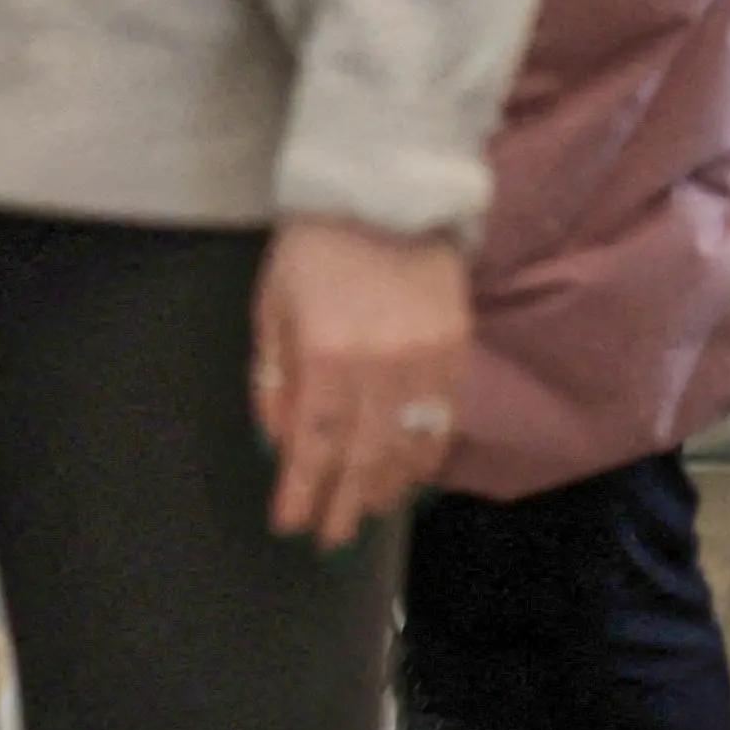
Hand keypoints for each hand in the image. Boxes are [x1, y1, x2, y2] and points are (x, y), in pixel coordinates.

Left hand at [251, 216, 470, 550]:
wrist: (387, 191)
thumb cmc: (314, 248)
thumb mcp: (272, 308)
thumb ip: (273, 379)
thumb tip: (279, 442)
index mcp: (326, 357)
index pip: (313, 446)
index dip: (302, 493)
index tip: (291, 525)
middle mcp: (381, 367)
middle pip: (364, 457)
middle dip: (346, 504)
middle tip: (332, 538)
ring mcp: (426, 359)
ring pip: (409, 444)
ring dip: (387, 485)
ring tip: (369, 512)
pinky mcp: (458, 348)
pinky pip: (444, 415)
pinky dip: (427, 451)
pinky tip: (412, 472)